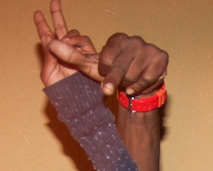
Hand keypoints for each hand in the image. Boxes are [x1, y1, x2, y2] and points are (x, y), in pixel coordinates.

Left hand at [35, 0, 166, 96]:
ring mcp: (149, 48)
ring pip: (134, 75)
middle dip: (115, 82)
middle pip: (120, 69)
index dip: (104, 72)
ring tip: (127, 85)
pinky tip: (138, 87)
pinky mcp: (161, 58)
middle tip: (111, 89)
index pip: (105, 59)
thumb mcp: (90, 67)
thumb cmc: (112, 76)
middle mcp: (134, 40)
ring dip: (128, 86)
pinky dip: (141, 87)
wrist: (138, 88)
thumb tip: (51, 43)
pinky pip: (148, 78)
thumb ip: (71, 55)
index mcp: (117, 39)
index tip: (105, 73)